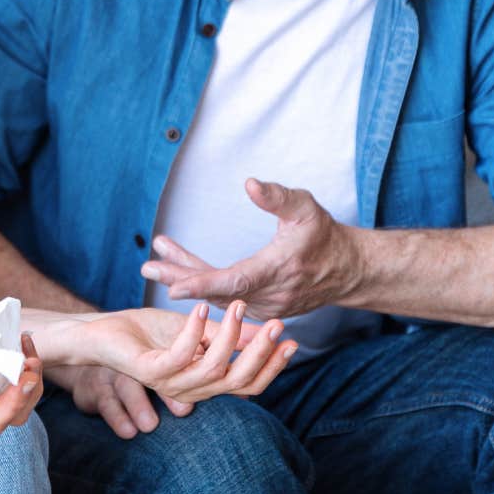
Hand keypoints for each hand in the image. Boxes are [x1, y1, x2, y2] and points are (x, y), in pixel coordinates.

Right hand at [49, 364, 191, 438]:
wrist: (78, 367)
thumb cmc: (121, 375)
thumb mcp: (141, 373)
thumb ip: (173, 387)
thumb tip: (206, 403)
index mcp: (149, 362)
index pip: (172, 368)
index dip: (188, 378)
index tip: (204, 397)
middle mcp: (133, 367)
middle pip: (152, 377)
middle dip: (168, 395)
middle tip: (184, 411)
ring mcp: (111, 377)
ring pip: (126, 388)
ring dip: (140, 407)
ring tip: (149, 425)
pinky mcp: (91, 391)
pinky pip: (105, 403)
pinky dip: (117, 419)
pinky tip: (128, 432)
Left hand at [75, 303, 296, 404]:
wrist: (103, 333)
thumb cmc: (148, 332)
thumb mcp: (196, 330)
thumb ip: (227, 335)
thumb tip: (266, 333)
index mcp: (204, 383)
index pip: (248, 384)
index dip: (272, 365)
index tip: (291, 340)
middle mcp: (191, 389)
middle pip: (238, 380)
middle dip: (261, 352)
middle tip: (278, 323)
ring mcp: (170, 383)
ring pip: (214, 369)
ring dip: (230, 335)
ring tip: (239, 306)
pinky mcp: (151, 371)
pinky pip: (182, 355)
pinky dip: (195, 330)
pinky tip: (204, 308)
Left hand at [142, 177, 359, 314]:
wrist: (347, 270)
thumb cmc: (323, 234)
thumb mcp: (305, 207)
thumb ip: (277, 196)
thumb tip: (249, 183)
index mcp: (277, 271)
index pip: (233, 282)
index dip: (201, 284)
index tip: (172, 286)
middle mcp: (269, 296)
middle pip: (216, 292)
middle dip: (180, 278)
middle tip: (147, 267)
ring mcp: (264, 307)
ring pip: (218, 296)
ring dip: (187, 278)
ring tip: (156, 262)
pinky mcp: (260, 309)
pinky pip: (225, 299)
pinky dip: (203, 285)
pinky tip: (181, 269)